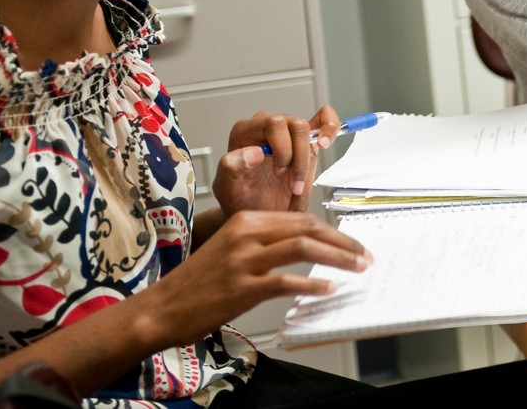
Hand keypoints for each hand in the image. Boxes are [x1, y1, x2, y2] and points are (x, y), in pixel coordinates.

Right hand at [140, 210, 370, 348]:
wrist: (162, 308)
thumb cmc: (198, 282)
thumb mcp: (231, 248)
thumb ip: (264, 242)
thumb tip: (307, 244)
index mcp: (245, 220)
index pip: (301, 218)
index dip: (333, 230)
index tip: (353, 243)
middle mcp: (246, 233)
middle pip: (307, 228)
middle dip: (343, 241)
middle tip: (364, 255)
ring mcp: (244, 260)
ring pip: (303, 248)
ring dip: (337, 258)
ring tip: (357, 268)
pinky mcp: (242, 288)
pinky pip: (286, 282)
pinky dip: (311, 284)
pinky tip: (328, 288)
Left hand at [213, 106, 345, 214]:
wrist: (255, 214)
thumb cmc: (240, 200)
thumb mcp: (227, 189)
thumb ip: (232, 167)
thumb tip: (255, 152)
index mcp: (245, 132)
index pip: (273, 123)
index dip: (282, 148)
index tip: (280, 172)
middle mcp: (266, 128)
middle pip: (294, 125)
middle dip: (297, 158)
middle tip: (290, 183)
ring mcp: (286, 134)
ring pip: (308, 128)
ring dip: (307, 159)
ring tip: (298, 182)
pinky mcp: (304, 142)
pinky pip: (321, 119)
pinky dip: (329, 126)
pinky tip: (325, 142)